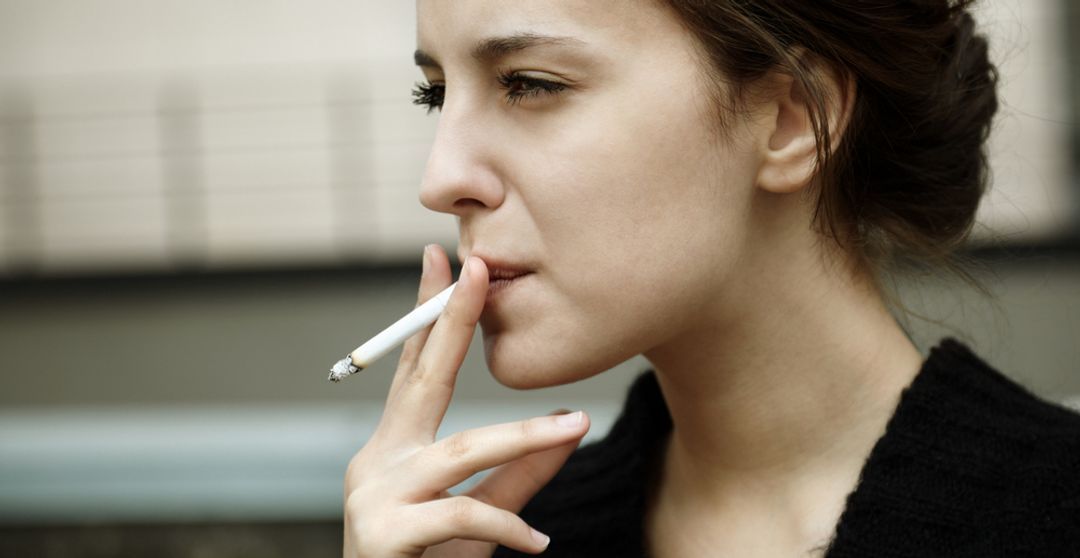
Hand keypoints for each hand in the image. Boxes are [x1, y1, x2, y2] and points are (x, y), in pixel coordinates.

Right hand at [343, 245, 589, 556]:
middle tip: (478, 268)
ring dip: (522, 437)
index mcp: (394, 451)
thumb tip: (571, 427)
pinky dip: (507, 530)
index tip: (443, 260)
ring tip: (575, 426)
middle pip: (422, 380)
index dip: (430, 315)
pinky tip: (537, 545)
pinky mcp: (383, 536)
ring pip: (460, 453)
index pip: (416, 369)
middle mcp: (375, 463)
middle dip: (451, 321)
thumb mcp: (476, 521)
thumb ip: (517, 477)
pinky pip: (462, 518)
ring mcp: (373, 497)